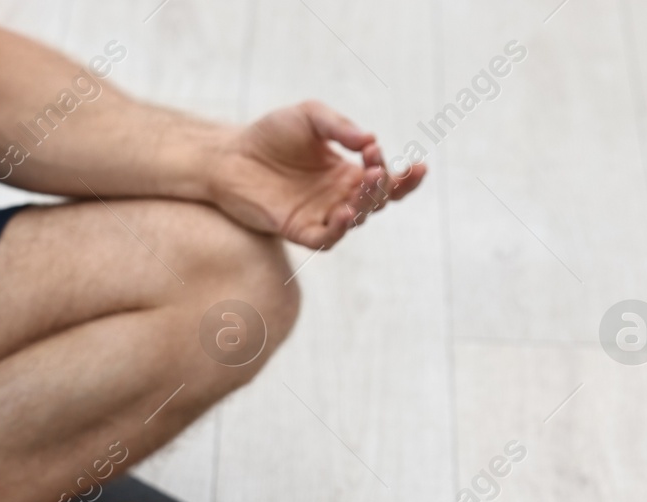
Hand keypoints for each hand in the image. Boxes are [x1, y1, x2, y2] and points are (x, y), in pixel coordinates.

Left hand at [209, 100, 425, 248]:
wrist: (229, 155)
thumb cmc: (269, 134)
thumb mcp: (310, 117)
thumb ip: (340, 127)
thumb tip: (370, 140)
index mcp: (347, 172)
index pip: (387, 181)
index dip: (407, 179)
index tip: (417, 165)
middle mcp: (338, 197)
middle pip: (378, 201)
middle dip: (386, 185)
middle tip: (375, 166)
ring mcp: (319, 214)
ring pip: (356, 219)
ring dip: (366, 202)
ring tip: (365, 180)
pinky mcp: (297, 229)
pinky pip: (325, 239)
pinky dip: (338, 229)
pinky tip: (345, 211)